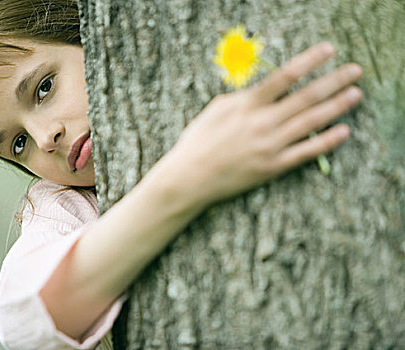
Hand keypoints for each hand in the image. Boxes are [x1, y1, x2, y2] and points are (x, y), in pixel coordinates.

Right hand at [168, 42, 362, 205]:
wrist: (191, 177)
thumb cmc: (199, 141)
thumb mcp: (216, 110)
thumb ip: (243, 97)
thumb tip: (264, 90)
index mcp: (247, 104)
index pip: (285, 76)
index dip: (310, 60)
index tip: (329, 50)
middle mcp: (262, 122)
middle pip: (306, 97)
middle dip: (334, 81)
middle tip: (355, 71)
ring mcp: (270, 145)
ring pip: (312, 122)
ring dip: (337, 106)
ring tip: (356, 94)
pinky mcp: (273, 167)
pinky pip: (306, 152)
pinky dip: (327, 141)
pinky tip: (343, 131)